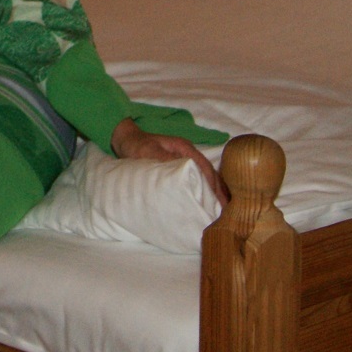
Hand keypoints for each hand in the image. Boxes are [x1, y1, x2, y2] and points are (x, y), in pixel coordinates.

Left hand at [110, 117, 228, 207]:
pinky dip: (204, 190)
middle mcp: (188, 154)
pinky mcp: (180, 167)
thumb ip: (162, 158)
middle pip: (209, 172)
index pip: (204, 167)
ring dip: (214, 192)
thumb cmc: (137, 146)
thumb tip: (179, 172)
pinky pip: (197, 179)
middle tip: (225, 211)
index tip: (217, 201)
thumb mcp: (147, 151)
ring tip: (220, 211)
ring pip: (206, 176)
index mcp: (184, 148)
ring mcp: (185, 160)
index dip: (212, 184)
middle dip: (218, 191)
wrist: (126, 140)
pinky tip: (206, 203)